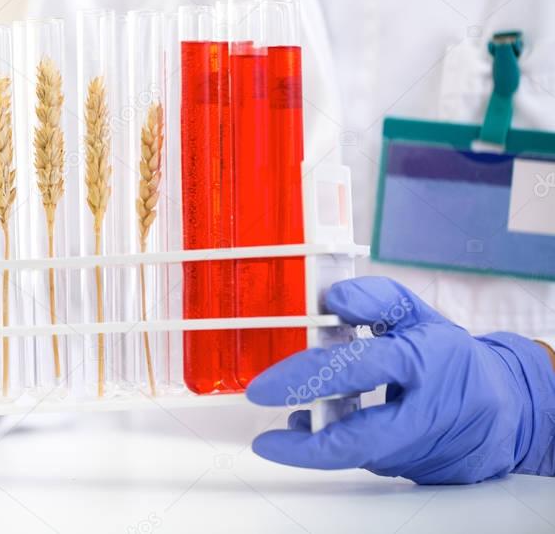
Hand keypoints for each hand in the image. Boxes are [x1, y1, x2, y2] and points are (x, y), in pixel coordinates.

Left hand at [246, 277, 554, 483]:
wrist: (504, 408)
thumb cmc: (451, 357)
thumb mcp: (417, 315)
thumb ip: (375, 300)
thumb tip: (332, 299)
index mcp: (424, 362)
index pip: (361, 368)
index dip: (309, 375)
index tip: (266, 387)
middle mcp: (424, 413)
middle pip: (358, 438)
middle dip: (306, 445)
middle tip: (265, 436)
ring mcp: (420, 449)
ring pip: (358, 454)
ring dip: (316, 444)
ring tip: (290, 424)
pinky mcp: (415, 470)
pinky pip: (366, 460)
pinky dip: (337, 446)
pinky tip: (315, 429)